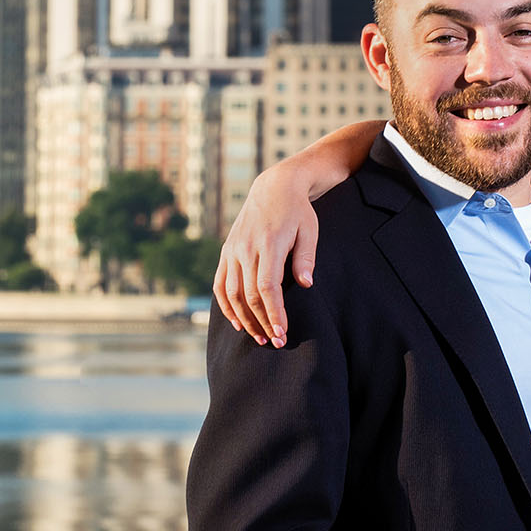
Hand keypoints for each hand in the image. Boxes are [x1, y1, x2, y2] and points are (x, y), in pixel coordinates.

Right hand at [213, 166, 319, 346]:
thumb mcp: (309, 230)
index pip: (267, 287)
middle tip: (276, 342)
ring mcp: (232, 250)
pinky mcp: (226, 252)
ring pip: (232, 293)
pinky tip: (237, 323)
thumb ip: (305, 258)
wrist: (274, 187)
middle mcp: (246, 248)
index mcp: (268, 244)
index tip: (282, 332)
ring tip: (259, 337)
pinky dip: (226, 306)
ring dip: (245, 319)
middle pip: (250, 295)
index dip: (274, 313)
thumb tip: (306, 284)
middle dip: (263, 322)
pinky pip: (220, 284)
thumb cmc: (298, 211)